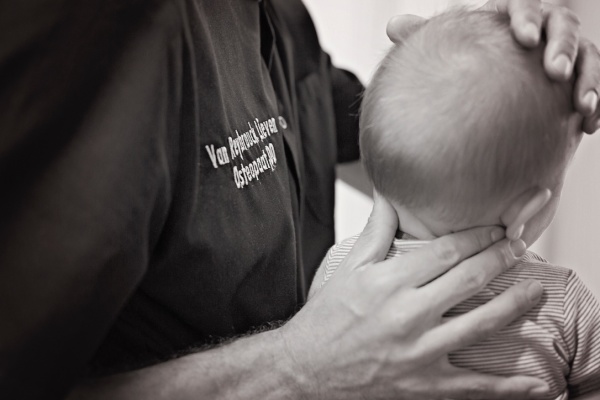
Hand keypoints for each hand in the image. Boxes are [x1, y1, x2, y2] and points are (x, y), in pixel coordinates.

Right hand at [283, 194, 548, 398]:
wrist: (305, 368)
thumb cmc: (326, 317)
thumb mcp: (349, 268)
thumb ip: (377, 231)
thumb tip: (389, 193)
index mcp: (388, 281)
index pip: (447, 250)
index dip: (479, 236)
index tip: (496, 229)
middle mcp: (406, 314)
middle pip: (470, 278)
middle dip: (502, 258)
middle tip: (520, 248)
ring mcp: (418, 351)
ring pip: (481, 323)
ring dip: (515, 304)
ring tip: (535, 291)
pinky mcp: (423, 383)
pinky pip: (473, 385)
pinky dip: (507, 387)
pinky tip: (534, 385)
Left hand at [386, 1, 599, 133]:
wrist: (494, 97)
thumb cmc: (470, 68)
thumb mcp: (451, 54)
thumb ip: (427, 38)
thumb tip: (393, 26)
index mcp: (513, 17)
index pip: (524, 5)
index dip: (526, 16)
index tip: (522, 37)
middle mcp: (544, 31)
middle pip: (563, 24)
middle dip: (562, 44)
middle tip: (553, 69)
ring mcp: (565, 54)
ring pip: (588, 54)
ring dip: (588, 76)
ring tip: (580, 102)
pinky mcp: (578, 79)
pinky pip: (596, 84)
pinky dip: (596, 102)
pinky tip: (589, 125)